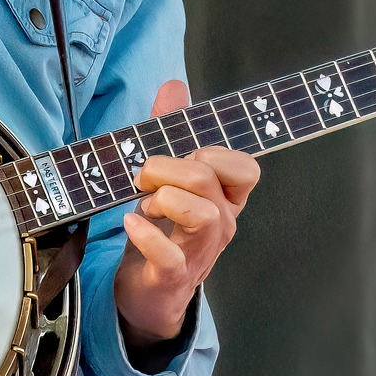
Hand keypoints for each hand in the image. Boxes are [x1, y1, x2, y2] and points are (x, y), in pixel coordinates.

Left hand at [115, 81, 257, 352]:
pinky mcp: (173, 276)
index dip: (213, 152)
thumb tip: (175, 84)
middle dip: (168, 166)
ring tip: (143, 202)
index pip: (246, 168)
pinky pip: (168, 254)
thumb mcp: (168, 175)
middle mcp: (221, 224)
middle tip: (142, 176)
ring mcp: (200, 252)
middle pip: (208, 179)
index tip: (184, 154)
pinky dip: (145, 234)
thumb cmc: (164, 228)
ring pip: (201, 214)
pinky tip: (129, 222)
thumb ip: (171, 131)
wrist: (148, 291)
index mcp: (225, 198)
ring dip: (164, 198)